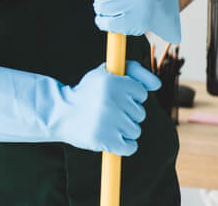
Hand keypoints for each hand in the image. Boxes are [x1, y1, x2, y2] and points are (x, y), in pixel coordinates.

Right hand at [0, 61, 160, 155]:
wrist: (59, 112)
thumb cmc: (87, 92)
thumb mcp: (105, 74)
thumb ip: (133, 71)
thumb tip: (157, 84)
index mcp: (112, 82)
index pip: (141, 93)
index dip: (128, 96)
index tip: (113, 96)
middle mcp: (111, 100)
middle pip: (140, 113)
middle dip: (126, 113)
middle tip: (105, 110)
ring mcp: (108, 121)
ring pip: (135, 130)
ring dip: (123, 129)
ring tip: (104, 122)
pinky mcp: (106, 140)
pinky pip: (130, 147)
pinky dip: (123, 145)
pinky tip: (109, 137)